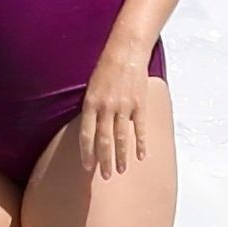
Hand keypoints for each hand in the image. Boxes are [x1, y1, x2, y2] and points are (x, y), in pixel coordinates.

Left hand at [79, 45, 151, 179]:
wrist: (126, 51)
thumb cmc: (106, 68)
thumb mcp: (91, 87)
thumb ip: (91, 109)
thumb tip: (91, 130)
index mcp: (91, 103)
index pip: (86, 135)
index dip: (87, 153)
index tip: (88, 167)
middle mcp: (106, 107)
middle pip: (104, 140)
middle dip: (104, 161)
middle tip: (106, 176)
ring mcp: (123, 106)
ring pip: (121, 138)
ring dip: (121, 157)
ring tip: (120, 170)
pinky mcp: (139, 104)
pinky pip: (139, 128)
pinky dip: (140, 143)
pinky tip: (141, 156)